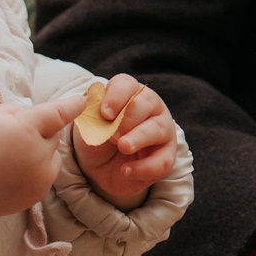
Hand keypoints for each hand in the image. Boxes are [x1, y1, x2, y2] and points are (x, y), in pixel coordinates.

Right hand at [0, 94, 84, 216]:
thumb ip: (17, 113)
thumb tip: (33, 117)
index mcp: (26, 129)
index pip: (57, 114)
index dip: (71, 105)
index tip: (82, 100)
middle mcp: (38, 155)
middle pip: (52, 136)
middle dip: (40, 133)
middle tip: (12, 138)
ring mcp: (39, 178)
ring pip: (51, 158)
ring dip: (40, 154)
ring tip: (11, 159)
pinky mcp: (36, 196)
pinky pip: (44, 176)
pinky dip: (34, 172)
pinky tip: (11, 174)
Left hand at [73, 74, 178, 210]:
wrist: (100, 169)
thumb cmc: (97, 139)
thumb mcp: (88, 128)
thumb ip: (92, 119)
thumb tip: (97, 116)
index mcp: (128, 93)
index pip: (126, 85)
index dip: (116, 97)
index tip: (104, 114)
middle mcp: (150, 107)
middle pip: (145, 103)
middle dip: (128, 119)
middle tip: (112, 135)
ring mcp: (162, 130)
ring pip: (157, 129)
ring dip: (139, 138)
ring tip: (123, 147)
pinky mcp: (166, 155)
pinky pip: (162, 161)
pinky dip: (144, 168)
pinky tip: (126, 170)